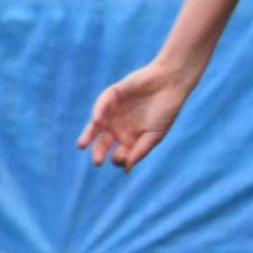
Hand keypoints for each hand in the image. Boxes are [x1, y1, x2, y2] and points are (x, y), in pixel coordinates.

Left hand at [77, 58, 194, 170]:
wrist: (170, 83)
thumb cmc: (165, 110)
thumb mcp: (155, 135)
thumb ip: (140, 151)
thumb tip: (126, 169)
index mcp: (131, 138)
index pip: (118, 153)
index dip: (119, 158)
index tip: (121, 160)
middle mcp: (119, 126)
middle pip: (104, 142)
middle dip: (99, 152)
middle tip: (97, 161)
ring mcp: (113, 112)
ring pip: (97, 126)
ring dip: (89, 135)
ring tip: (82, 145)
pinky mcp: (112, 95)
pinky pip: (101, 105)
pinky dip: (98, 112)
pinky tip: (97, 120)